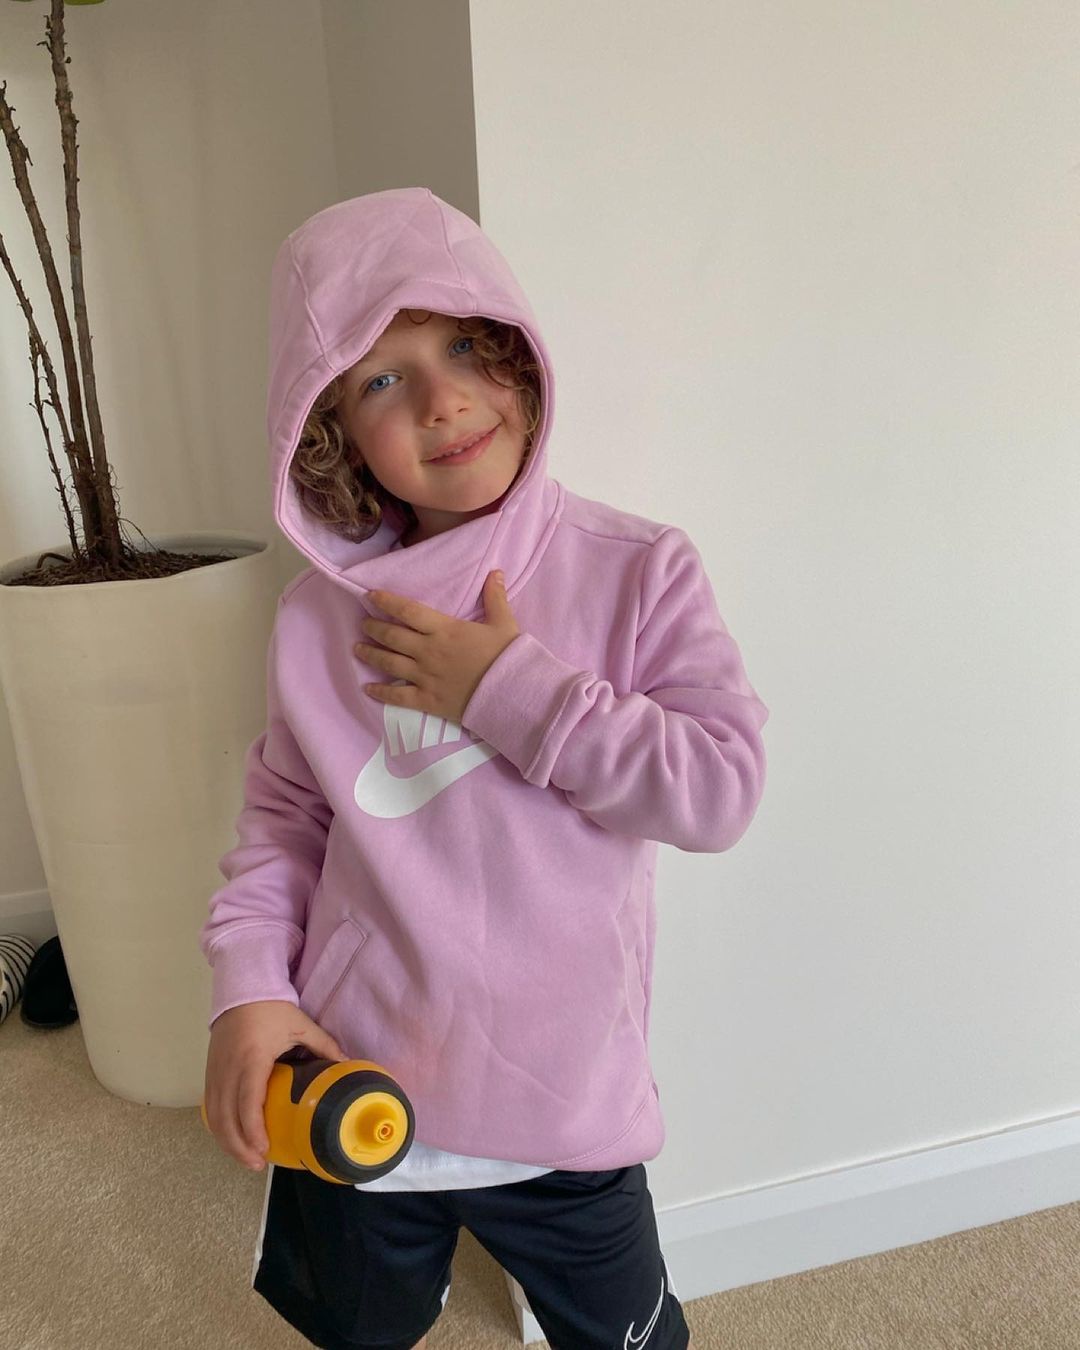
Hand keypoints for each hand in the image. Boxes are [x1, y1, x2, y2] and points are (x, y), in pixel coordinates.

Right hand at [203, 1001, 348, 1171]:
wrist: (241, 989)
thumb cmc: (272, 1008)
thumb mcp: (301, 1025)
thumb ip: (324, 1046)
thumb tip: (348, 1065)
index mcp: (252, 1059)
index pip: (247, 1102)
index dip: (252, 1130)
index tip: (263, 1150)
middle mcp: (228, 1069)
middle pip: (226, 1117)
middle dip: (239, 1146)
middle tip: (258, 1164)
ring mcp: (215, 1071)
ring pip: (214, 1115)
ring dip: (227, 1141)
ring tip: (246, 1158)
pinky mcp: (210, 1072)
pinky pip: (210, 1106)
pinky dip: (218, 1126)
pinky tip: (231, 1138)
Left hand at [355, 569, 519, 723]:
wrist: (511, 694)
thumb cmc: (507, 657)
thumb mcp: (504, 623)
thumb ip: (495, 598)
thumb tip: (495, 572)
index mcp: (444, 629)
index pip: (408, 611)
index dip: (387, 601)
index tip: (370, 596)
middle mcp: (428, 651)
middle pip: (392, 636)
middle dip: (374, 627)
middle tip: (363, 623)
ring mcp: (425, 676)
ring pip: (389, 663)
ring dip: (370, 654)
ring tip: (357, 649)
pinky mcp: (428, 700)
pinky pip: (398, 696)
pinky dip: (380, 693)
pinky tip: (367, 689)